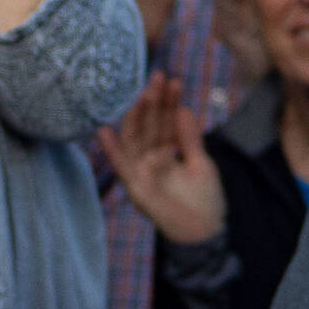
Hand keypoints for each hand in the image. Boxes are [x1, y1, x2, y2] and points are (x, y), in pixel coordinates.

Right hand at [95, 73, 224, 244]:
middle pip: (148, 126)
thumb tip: (183, 109)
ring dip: (137, 117)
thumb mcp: (200, 163)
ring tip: (144, 94)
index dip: (168, 102)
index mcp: (167, 153)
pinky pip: (121, 167)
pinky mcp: (135, 188)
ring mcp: (142, 173)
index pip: (165, 122)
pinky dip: (111, 150)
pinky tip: (103, 131)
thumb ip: (190, 139)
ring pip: (135, 140)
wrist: (204, 232)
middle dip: (153, 103)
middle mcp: (151, 160)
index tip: (173, 80)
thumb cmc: (204, 199)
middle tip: (158, 76)